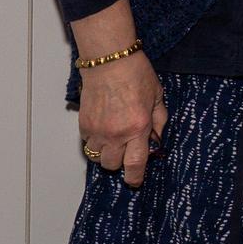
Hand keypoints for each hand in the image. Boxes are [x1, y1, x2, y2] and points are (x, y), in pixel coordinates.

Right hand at [78, 51, 166, 187]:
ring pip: (97, 157)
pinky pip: (87, 143)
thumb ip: (159, 121)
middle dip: (120, 162)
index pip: (135, 164)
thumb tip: (156, 139)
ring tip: (114, 138)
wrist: (110, 61)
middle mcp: (116, 134)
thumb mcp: (157, 97)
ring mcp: (97, 131)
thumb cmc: (137, 75)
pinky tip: (104, 127)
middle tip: (127, 149)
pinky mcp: (84, 124)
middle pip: (113, 165)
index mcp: (138, 128)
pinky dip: (95, 141)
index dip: (135, 177)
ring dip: (106, 152)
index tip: (135, 181)